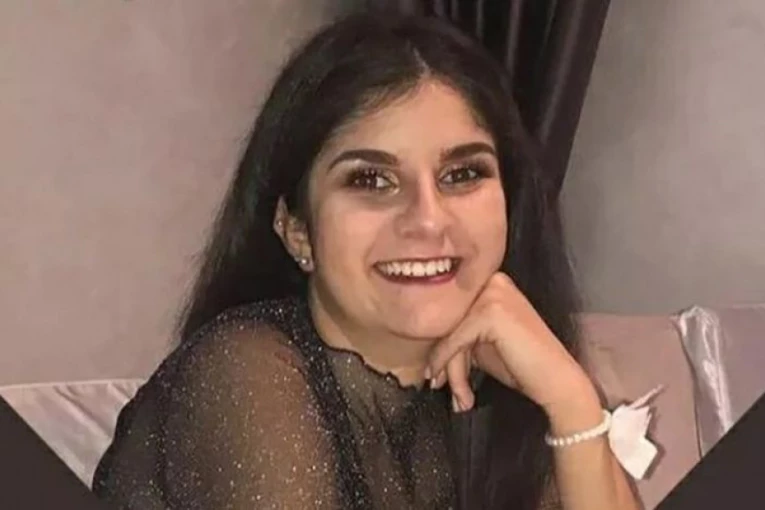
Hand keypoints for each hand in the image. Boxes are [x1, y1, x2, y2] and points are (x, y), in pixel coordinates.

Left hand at [425, 272, 599, 421]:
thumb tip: (424, 348)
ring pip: (452, 332)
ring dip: (451, 369)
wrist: (556, 381)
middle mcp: (492, 280)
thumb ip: (458, 335)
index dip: (444, 345)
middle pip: (451, 321)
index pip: (455, 313)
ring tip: (459, 398)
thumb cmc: (521, 364)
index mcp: (490, 283)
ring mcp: (492, 292)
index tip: (435, 373)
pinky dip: (449, 364)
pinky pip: (456, 340)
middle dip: (445, 359)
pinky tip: (457, 389)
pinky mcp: (490, 311)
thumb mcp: (481, 344)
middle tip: (439, 387)